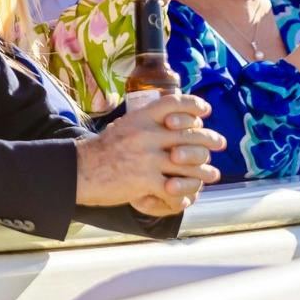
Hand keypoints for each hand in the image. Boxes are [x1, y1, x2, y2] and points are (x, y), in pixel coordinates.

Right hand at [74, 95, 223, 210]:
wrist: (78, 171)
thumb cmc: (104, 150)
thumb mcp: (126, 125)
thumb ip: (149, 121)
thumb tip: (175, 117)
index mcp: (142, 117)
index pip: (175, 102)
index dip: (194, 105)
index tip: (205, 111)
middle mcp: (147, 134)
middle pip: (189, 134)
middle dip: (209, 140)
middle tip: (220, 143)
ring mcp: (147, 158)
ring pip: (188, 162)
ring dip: (204, 170)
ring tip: (212, 174)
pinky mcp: (144, 181)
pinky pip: (174, 187)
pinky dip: (184, 193)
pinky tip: (188, 196)